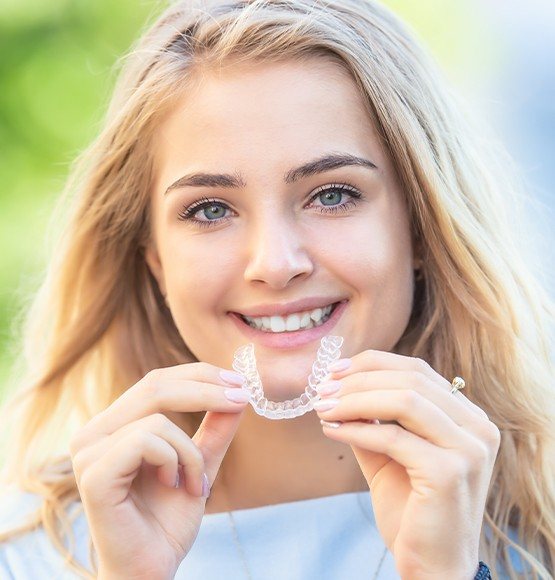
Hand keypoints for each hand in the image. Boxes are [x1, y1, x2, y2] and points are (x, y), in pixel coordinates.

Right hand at [69, 363, 248, 578]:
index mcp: (113, 426)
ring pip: (158, 419)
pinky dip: (175, 461)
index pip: (156, 382)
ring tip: (195, 484)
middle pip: (155, 386)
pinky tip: (173, 486)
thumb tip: (238, 392)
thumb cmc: (168, 521)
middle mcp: (94, 433)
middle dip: (206, 389)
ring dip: (191, 452)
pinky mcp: (94, 475)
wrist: (151, 570)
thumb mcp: (200, 464)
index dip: (199, 375)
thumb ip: (214, 429)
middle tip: (241, 399)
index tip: (238, 381)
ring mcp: (88, 453)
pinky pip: (147, 441)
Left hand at [315, 350, 500, 579]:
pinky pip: (393, 436)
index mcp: (467, 417)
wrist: (432, 567)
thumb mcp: (388, 454)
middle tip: (322, 389)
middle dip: (358, 379)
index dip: (372, 363)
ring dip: (354, 399)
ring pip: (404, 400)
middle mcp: (478, 427)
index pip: (417, 370)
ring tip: (322, 407)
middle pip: (411, 379)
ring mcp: (469, 449)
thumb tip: (336, 387)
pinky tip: (332, 430)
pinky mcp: (451, 472)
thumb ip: (372, 419)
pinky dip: (357, 428)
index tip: (334, 370)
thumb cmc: (411, 510)